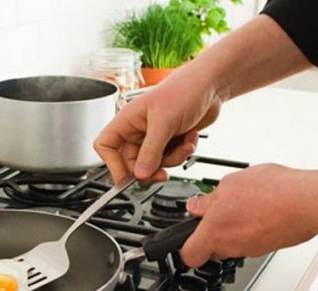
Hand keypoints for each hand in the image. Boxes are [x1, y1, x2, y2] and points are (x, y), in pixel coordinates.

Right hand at [94, 64, 221, 183]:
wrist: (211, 85)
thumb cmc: (184, 90)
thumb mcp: (164, 123)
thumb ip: (151, 152)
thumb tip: (140, 174)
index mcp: (127, 120)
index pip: (106, 146)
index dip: (112, 164)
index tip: (126, 178)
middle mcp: (138, 129)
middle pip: (132, 162)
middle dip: (152, 168)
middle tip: (163, 172)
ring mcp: (155, 137)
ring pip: (155, 164)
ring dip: (173, 158)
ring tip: (183, 143)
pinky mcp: (170, 141)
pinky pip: (171, 159)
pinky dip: (183, 152)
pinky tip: (190, 138)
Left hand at [180, 164, 317, 266]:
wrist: (308, 202)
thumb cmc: (271, 192)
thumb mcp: (229, 184)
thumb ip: (208, 199)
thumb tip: (197, 206)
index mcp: (215, 233)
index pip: (188, 256)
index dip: (184, 247)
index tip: (185, 236)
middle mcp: (232, 246)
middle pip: (211, 249)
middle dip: (212, 231)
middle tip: (218, 211)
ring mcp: (252, 249)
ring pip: (233, 243)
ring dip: (234, 227)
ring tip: (244, 204)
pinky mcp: (269, 247)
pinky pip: (253, 239)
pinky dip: (253, 227)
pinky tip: (261, 208)